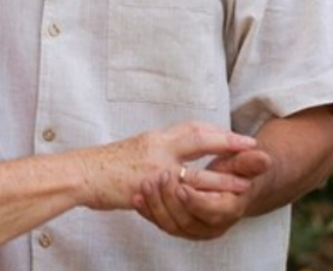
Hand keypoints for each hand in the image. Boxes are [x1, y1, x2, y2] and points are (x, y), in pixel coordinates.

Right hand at [80, 121, 257, 210]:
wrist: (82, 173)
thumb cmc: (105, 165)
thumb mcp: (135, 150)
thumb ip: (156, 151)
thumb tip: (171, 152)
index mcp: (156, 137)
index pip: (192, 128)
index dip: (216, 131)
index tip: (236, 135)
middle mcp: (158, 146)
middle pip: (199, 139)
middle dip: (227, 143)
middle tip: (250, 147)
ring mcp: (154, 167)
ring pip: (196, 171)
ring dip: (222, 178)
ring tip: (244, 184)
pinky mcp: (148, 187)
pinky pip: (179, 193)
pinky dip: (198, 198)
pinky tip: (212, 204)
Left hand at [134, 147, 272, 239]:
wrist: (231, 185)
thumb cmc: (237, 172)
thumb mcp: (244, 164)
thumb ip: (250, 163)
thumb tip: (264, 158)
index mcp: (229, 210)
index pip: (212, 212)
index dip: (196, 201)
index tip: (181, 185)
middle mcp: (212, 226)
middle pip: (186, 221)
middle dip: (170, 200)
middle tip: (158, 177)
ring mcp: (194, 228)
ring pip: (170, 225)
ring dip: (155, 206)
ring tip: (144, 185)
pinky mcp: (179, 225)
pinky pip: (160, 223)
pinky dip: (147, 211)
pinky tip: (136, 197)